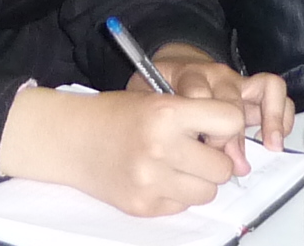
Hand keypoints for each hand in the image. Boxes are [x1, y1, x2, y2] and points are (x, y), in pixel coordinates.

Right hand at [0, 82, 243, 216]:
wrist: (70, 139)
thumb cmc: (115, 114)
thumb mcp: (155, 98)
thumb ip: (194, 116)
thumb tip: (233, 145)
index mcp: (166, 113)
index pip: (230, 121)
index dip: (228, 123)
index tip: (216, 125)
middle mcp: (161, 148)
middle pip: (223, 168)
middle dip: (215, 159)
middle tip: (196, 149)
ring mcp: (152, 182)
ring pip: (207, 192)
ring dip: (199, 180)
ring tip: (177, 164)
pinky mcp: (145, 206)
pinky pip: (183, 205)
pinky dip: (177, 193)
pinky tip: (158, 177)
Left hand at [154, 42, 294, 167]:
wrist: (171, 68)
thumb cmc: (157, 91)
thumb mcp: (148, 101)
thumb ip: (165, 125)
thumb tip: (196, 157)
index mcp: (186, 74)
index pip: (198, 93)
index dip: (202, 125)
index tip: (201, 149)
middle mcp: (215, 73)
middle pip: (232, 101)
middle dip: (231, 136)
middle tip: (227, 162)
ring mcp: (236, 79)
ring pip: (264, 89)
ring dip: (270, 120)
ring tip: (271, 146)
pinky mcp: (252, 86)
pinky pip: (276, 90)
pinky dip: (282, 114)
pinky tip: (276, 139)